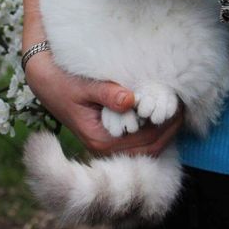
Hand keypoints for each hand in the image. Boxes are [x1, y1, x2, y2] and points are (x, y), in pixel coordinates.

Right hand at [25, 50, 183, 156]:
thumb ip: (106, 94)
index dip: (164, 127)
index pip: (144, 142)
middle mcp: (106, 146)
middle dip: (169, 129)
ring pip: (146, 144)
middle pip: (149, 147)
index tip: (178, 108)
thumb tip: (130, 100)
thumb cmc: (62, 83)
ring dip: (163, 129)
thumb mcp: (83, 86)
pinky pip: (138, 135)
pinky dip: (152, 125)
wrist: (44, 80)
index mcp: (101, 140)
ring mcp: (109, 140)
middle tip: (184, 108)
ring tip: (177, 108)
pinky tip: (160, 109)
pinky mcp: (110, 131)